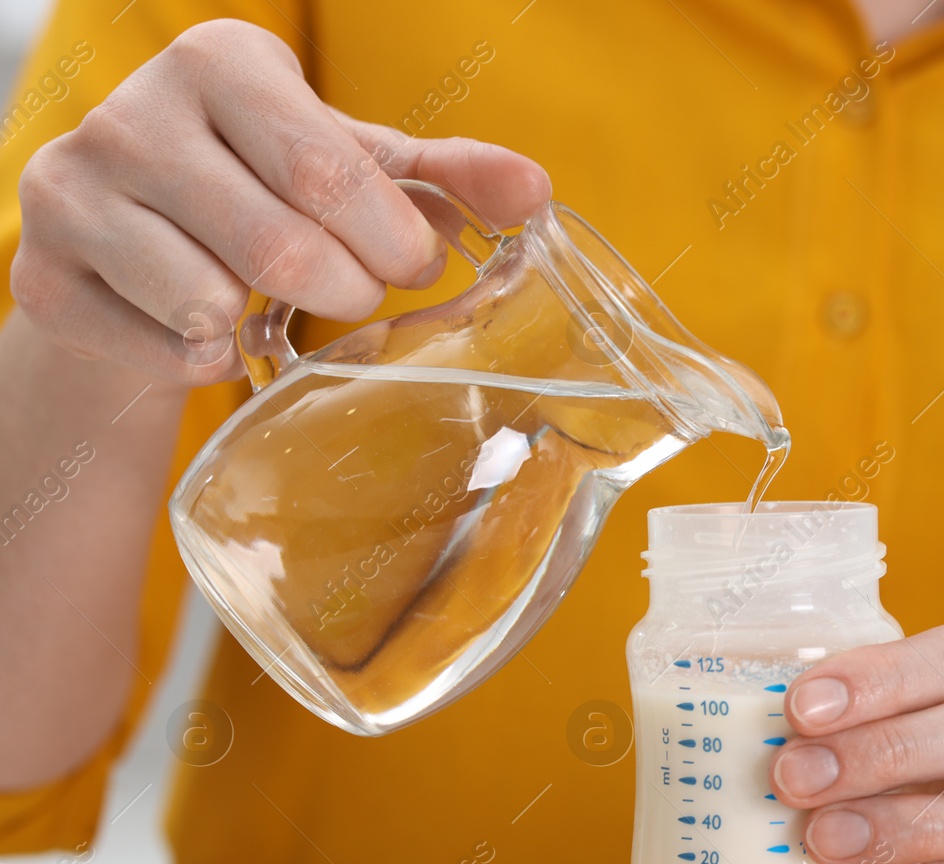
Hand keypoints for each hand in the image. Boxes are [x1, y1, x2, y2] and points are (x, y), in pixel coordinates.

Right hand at [11, 19, 549, 385]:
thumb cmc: (261, 194)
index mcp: (221, 63)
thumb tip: (535, 192)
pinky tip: (213, 331)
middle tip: (356, 293)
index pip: (332, 173)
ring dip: (272, 326)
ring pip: (209, 303)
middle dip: (346, 291)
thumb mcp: (355, 170)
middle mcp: (131, 114)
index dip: (392, 241)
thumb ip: (446, 177)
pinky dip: (210, 360)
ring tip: (275, 305)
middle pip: (280, 247)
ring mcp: (69, 192)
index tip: (413, 264)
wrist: (132, 246)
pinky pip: (162, 349)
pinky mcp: (42, 276)